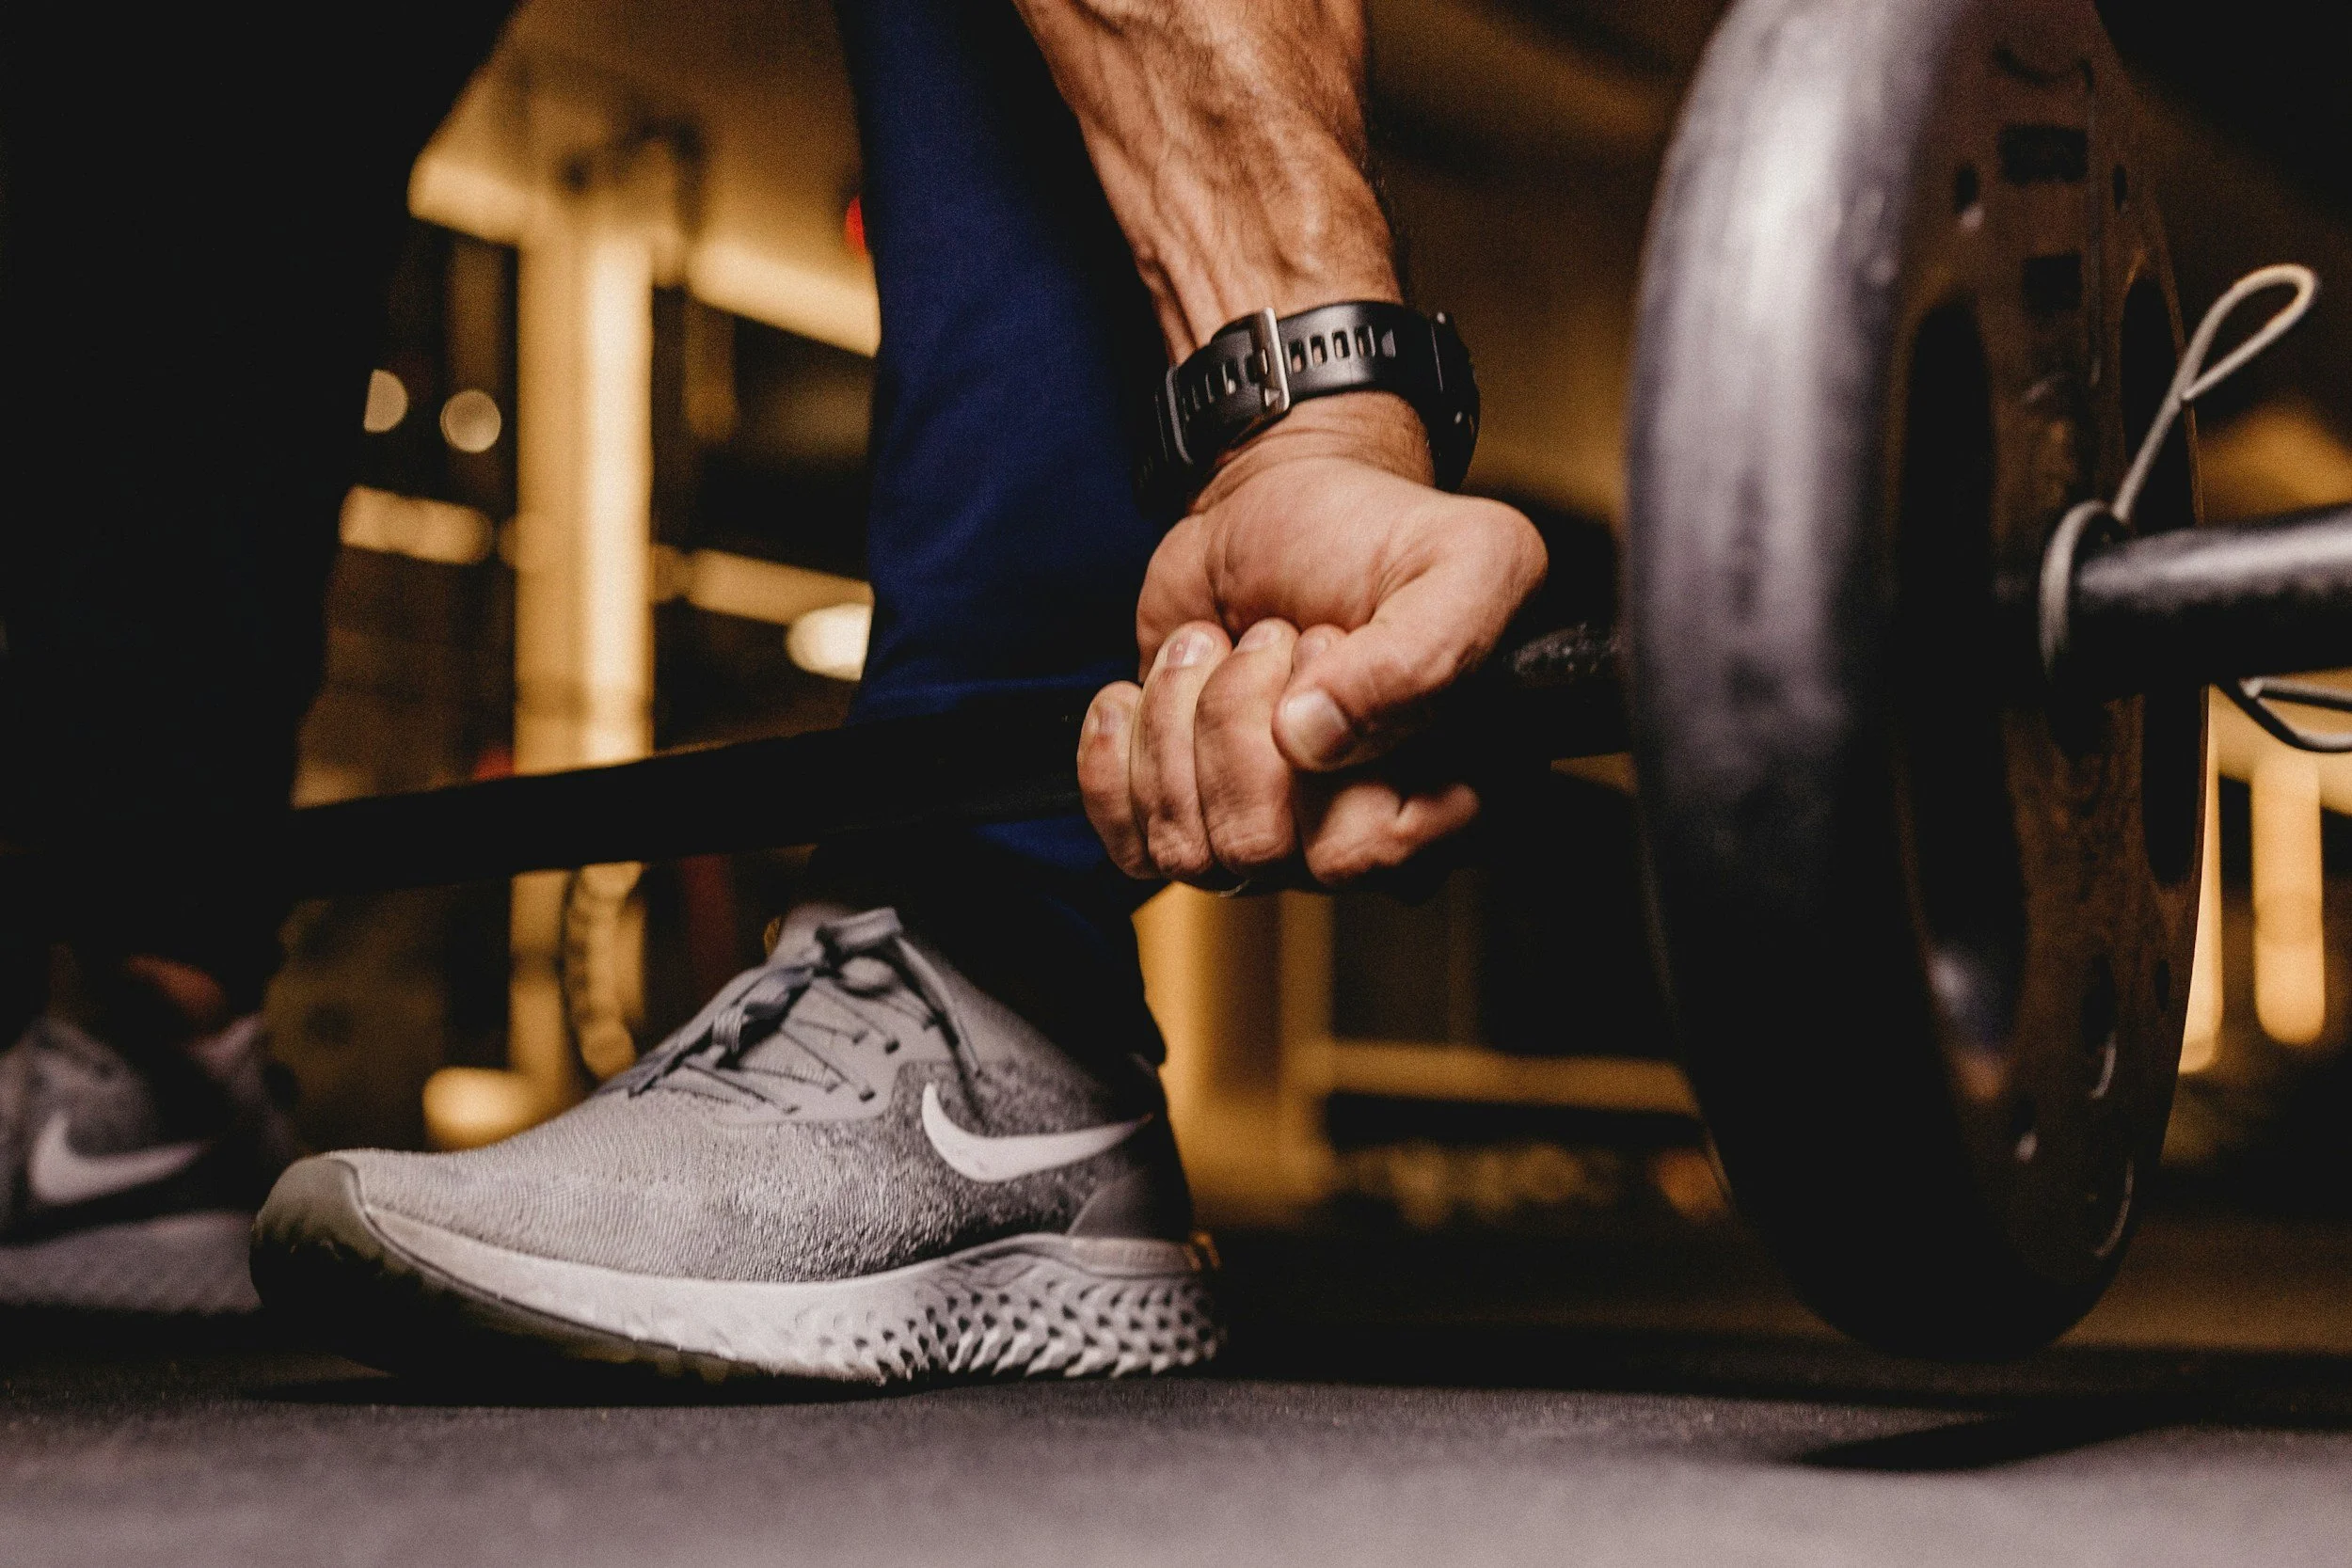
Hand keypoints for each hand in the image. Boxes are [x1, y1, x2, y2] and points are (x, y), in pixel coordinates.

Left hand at [1079, 395, 1546, 887]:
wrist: (1282, 504)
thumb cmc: (1381, 536)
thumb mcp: (1463, 561)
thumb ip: (1421, 655)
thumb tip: (1308, 740)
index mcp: (1443, 798)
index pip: (1367, 851)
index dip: (1331, 751)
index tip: (1332, 646)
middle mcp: (1353, 834)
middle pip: (1259, 847)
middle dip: (1238, 717)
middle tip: (1272, 635)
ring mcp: (1266, 832)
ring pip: (1188, 848)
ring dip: (1177, 719)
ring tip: (1215, 646)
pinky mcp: (1184, 811)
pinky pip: (1128, 845)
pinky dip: (1114, 756)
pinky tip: (1142, 692)